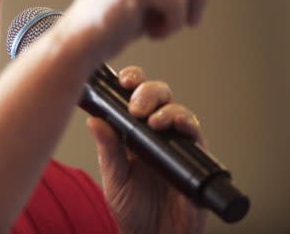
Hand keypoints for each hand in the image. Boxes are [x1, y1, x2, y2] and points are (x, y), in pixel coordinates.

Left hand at [87, 66, 207, 233]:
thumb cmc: (132, 208)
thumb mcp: (113, 177)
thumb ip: (107, 149)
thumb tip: (94, 120)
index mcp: (133, 130)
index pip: (134, 95)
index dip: (132, 81)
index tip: (123, 80)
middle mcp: (157, 132)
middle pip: (158, 95)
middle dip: (148, 91)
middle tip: (135, 105)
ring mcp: (177, 143)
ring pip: (178, 110)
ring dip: (166, 108)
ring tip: (151, 119)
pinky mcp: (195, 159)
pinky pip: (195, 135)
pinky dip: (186, 125)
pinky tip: (172, 127)